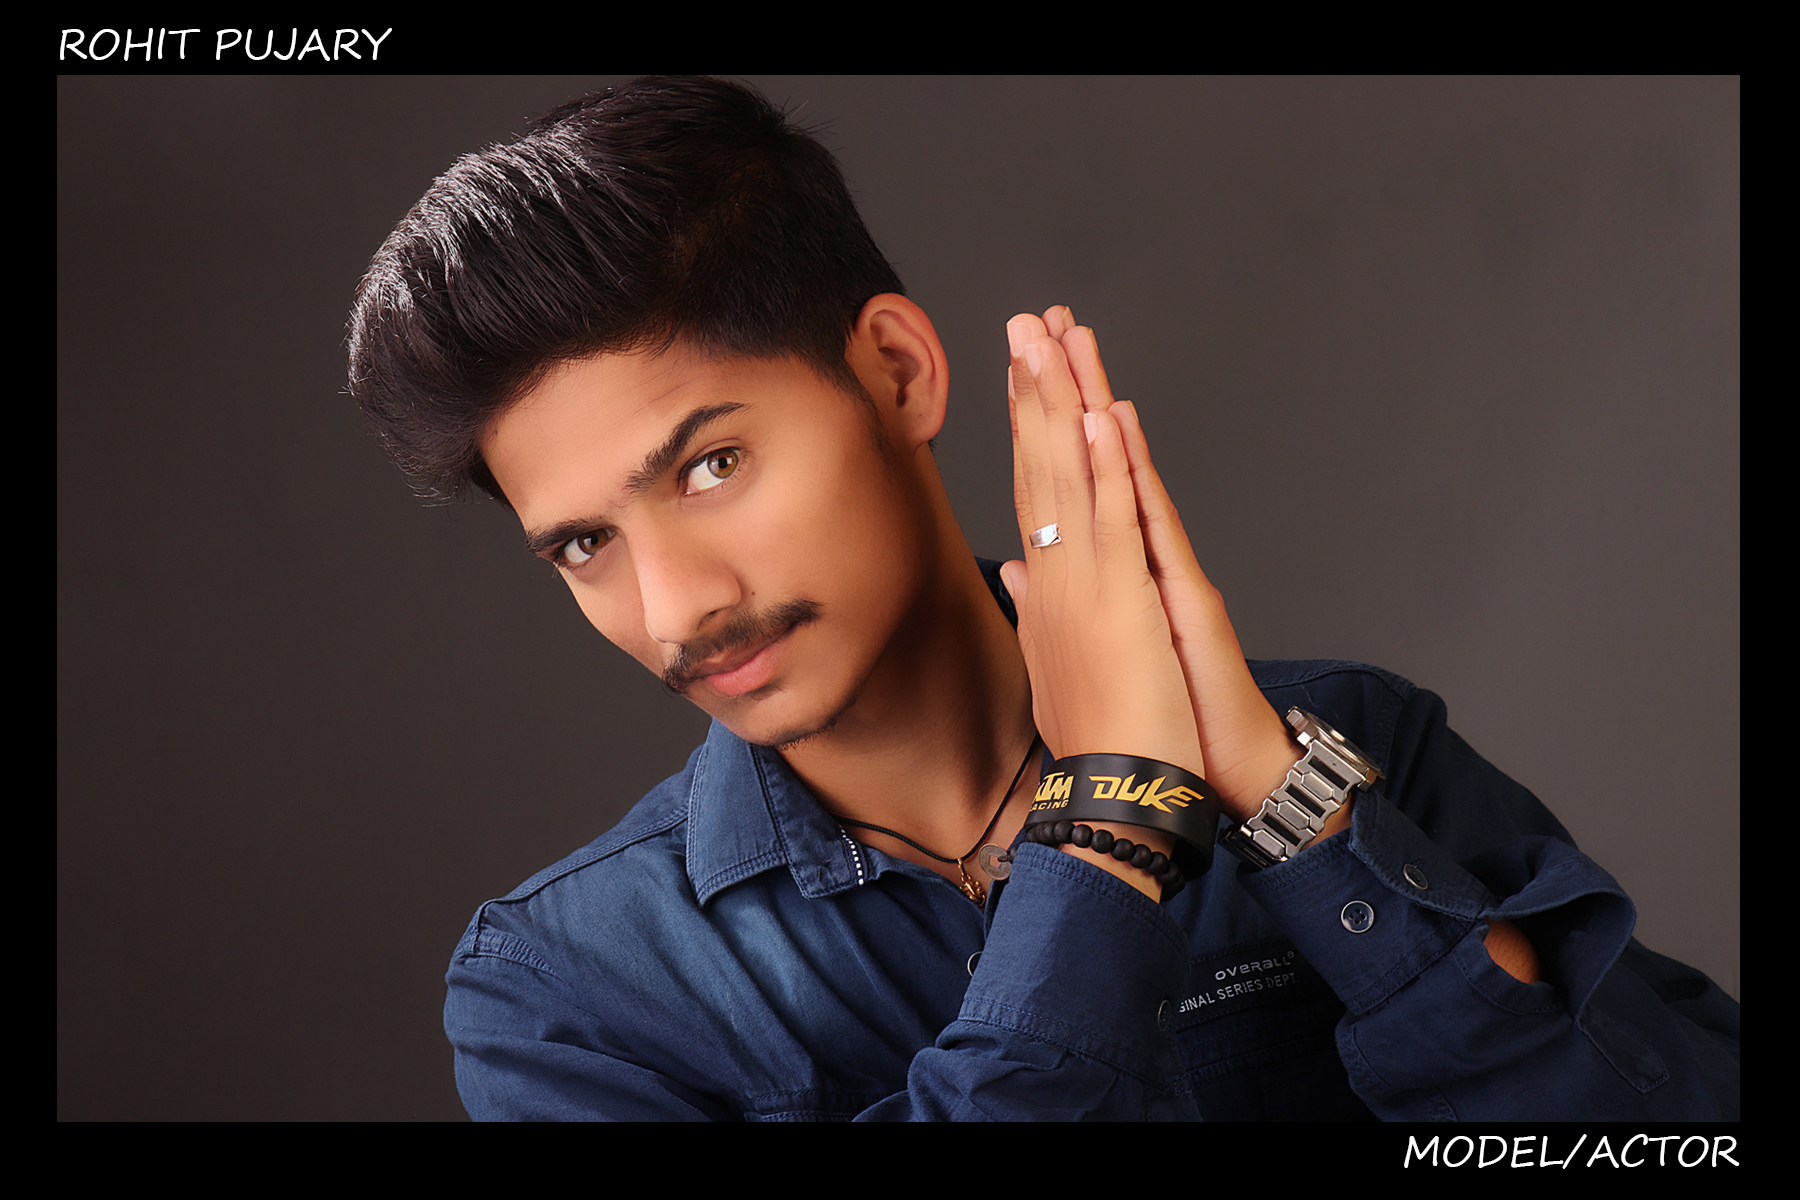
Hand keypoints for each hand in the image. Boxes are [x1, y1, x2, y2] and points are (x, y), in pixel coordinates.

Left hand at [1016, 308, 1299, 823]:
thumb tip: (1028, 568)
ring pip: (1120, 470)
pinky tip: (1114, 419)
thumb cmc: (1155, 720)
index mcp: (1104, 568)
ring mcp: (1159, 567)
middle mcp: (1134, 554)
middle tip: (1039, 318)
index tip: (1019, 369)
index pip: (1065, 483)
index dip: (1041, 426)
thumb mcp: (1090, 651)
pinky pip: (1147, 524)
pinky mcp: (1177, 593)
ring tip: (1072, 337)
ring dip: (1093, 400)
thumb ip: (1061, 601)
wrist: (1206, 773)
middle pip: (1093, 457)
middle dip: (1064, 386)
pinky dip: (1128, 472)